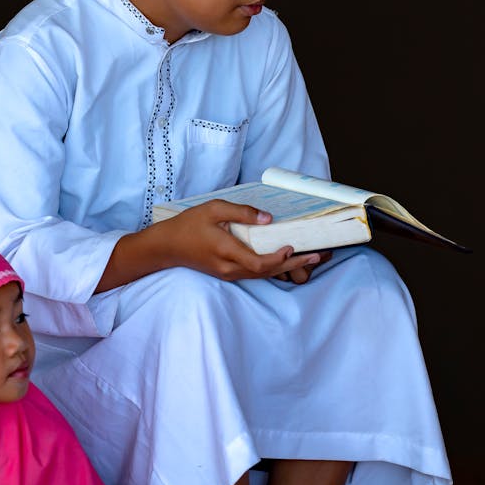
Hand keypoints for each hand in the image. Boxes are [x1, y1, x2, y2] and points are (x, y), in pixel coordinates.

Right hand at [99, 199, 323, 290]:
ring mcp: (228, 273)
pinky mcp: (228, 274)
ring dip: (287, 268)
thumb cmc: (188, 225)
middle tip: (318, 256)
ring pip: (263, 275)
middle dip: (295, 265)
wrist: (167, 247)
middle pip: (267, 272)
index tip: (293, 247)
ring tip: (310, 260)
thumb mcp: (213, 209)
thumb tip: (268, 218)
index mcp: (226, 251)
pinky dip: (273, 268)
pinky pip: (255, 274)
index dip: (280, 259)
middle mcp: (229, 268)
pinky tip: (287, 262)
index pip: (259, 263)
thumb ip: (242, 213)